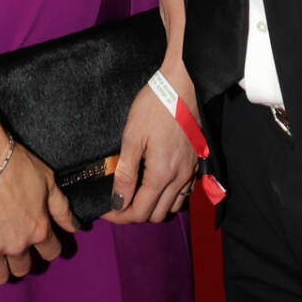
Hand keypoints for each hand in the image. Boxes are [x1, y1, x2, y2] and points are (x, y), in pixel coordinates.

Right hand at [0, 140, 75, 285]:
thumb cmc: (15, 165)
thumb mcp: (47, 180)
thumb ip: (61, 208)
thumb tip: (75, 227)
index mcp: (39, 229)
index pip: (51, 253)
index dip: (48, 246)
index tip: (41, 241)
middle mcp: (18, 245)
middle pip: (24, 268)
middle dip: (22, 259)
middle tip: (13, 244)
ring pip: (0, 278)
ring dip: (0, 269)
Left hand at [103, 66, 198, 224]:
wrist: (183, 85)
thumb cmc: (155, 106)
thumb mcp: (132, 137)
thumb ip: (125, 174)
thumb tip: (117, 202)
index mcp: (161, 175)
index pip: (138, 212)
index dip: (118, 216)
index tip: (105, 210)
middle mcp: (179, 179)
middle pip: (155, 215)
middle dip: (134, 214)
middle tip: (117, 201)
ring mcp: (191, 172)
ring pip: (172, 207)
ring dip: (153, 207)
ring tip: (136, 194)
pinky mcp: (197, 163)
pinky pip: (184, 193)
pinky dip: (170, 197)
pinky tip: (158, 183)